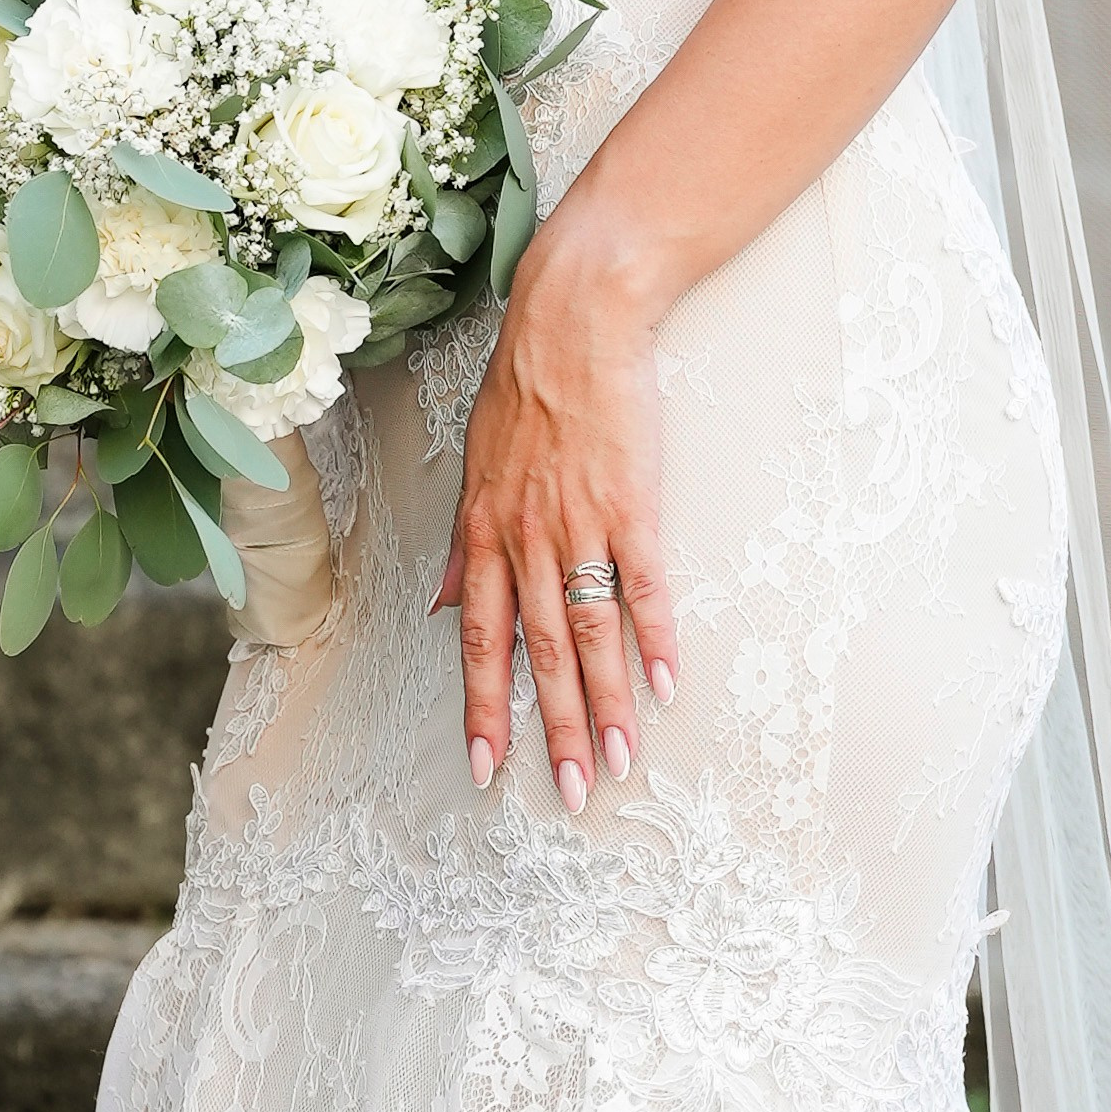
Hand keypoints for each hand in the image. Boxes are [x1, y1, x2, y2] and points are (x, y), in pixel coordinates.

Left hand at [433, 208, 678, 809]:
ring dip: (607, 701)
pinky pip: (643, 581)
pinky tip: (667, 681)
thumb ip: (463, 545)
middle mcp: (526, 536)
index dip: (483, 707)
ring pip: (589, 630)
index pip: (481, 639)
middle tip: (569, 794)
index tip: (485, 769)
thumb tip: (443, 608)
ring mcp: (580, 520)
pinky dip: (655, 634)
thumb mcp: (476, 465)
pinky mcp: (632, 500)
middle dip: (552, 729)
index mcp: (485, 532)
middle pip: (539, 651)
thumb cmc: (525, 387)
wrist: (574, 318)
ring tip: (621, 760)